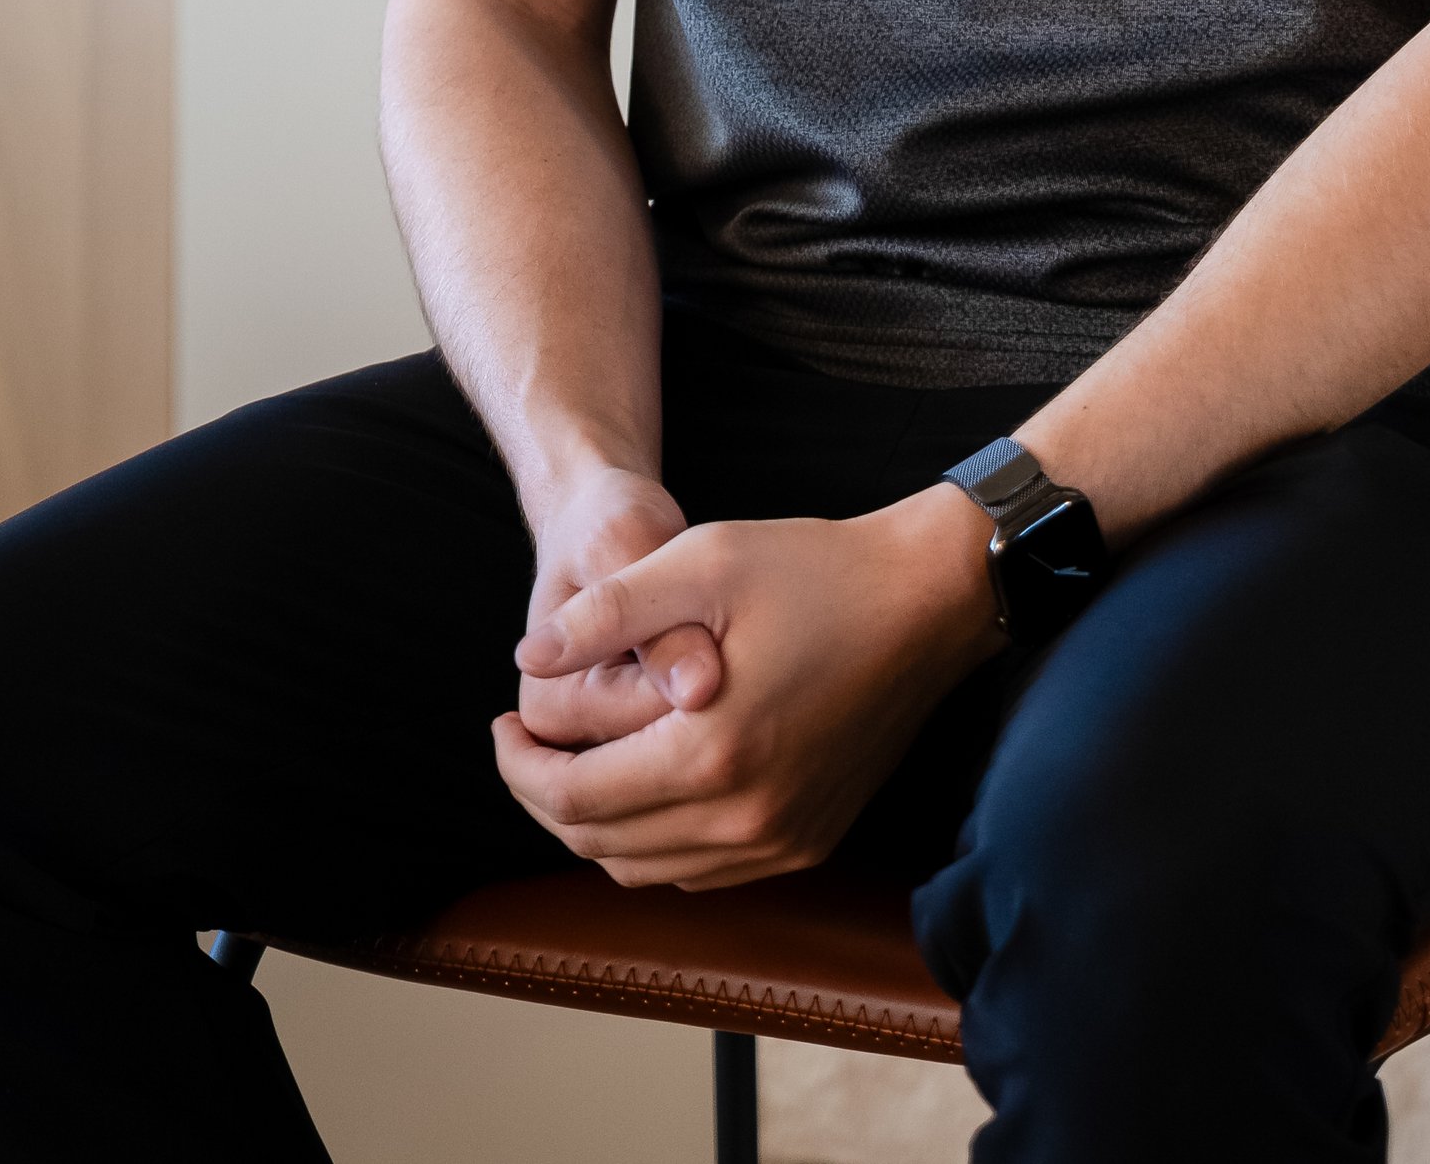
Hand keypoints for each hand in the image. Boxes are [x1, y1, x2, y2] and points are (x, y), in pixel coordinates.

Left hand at [495, 488, 998, 886]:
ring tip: (577, 760)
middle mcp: (746, 820)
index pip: (573, 798)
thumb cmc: (816, 570)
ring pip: (647, 869)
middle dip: (546, 796)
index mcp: (711, 755)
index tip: (502, 722)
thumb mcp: (702, 559)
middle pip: (600, 844)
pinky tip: (646, 782)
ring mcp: (782, 841)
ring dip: (596, 825)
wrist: (927, 599)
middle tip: (526, 743)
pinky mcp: (807, 842)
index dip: (519, 765)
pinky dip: (655, 841)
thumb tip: (529, 661)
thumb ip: (608, 613)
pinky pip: (702, 870)